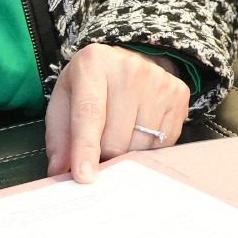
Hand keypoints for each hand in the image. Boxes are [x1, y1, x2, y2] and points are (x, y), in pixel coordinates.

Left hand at [46, 44, 191, 181]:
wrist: (125, 61)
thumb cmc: (91, 85)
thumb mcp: (64, 101)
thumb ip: (59, 138)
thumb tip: (60, 171)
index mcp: (93, 65)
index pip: (89, 115)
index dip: (86, 149)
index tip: (84, 177)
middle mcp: (129, 70)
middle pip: (116, 139)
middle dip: (104, 155)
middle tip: (99, 146)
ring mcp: (158, 81)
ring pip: (141, 145)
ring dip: (127, 152)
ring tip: (119, 134)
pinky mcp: (179, 95)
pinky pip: (163, 143)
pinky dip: (148, 148)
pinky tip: (139, 131)